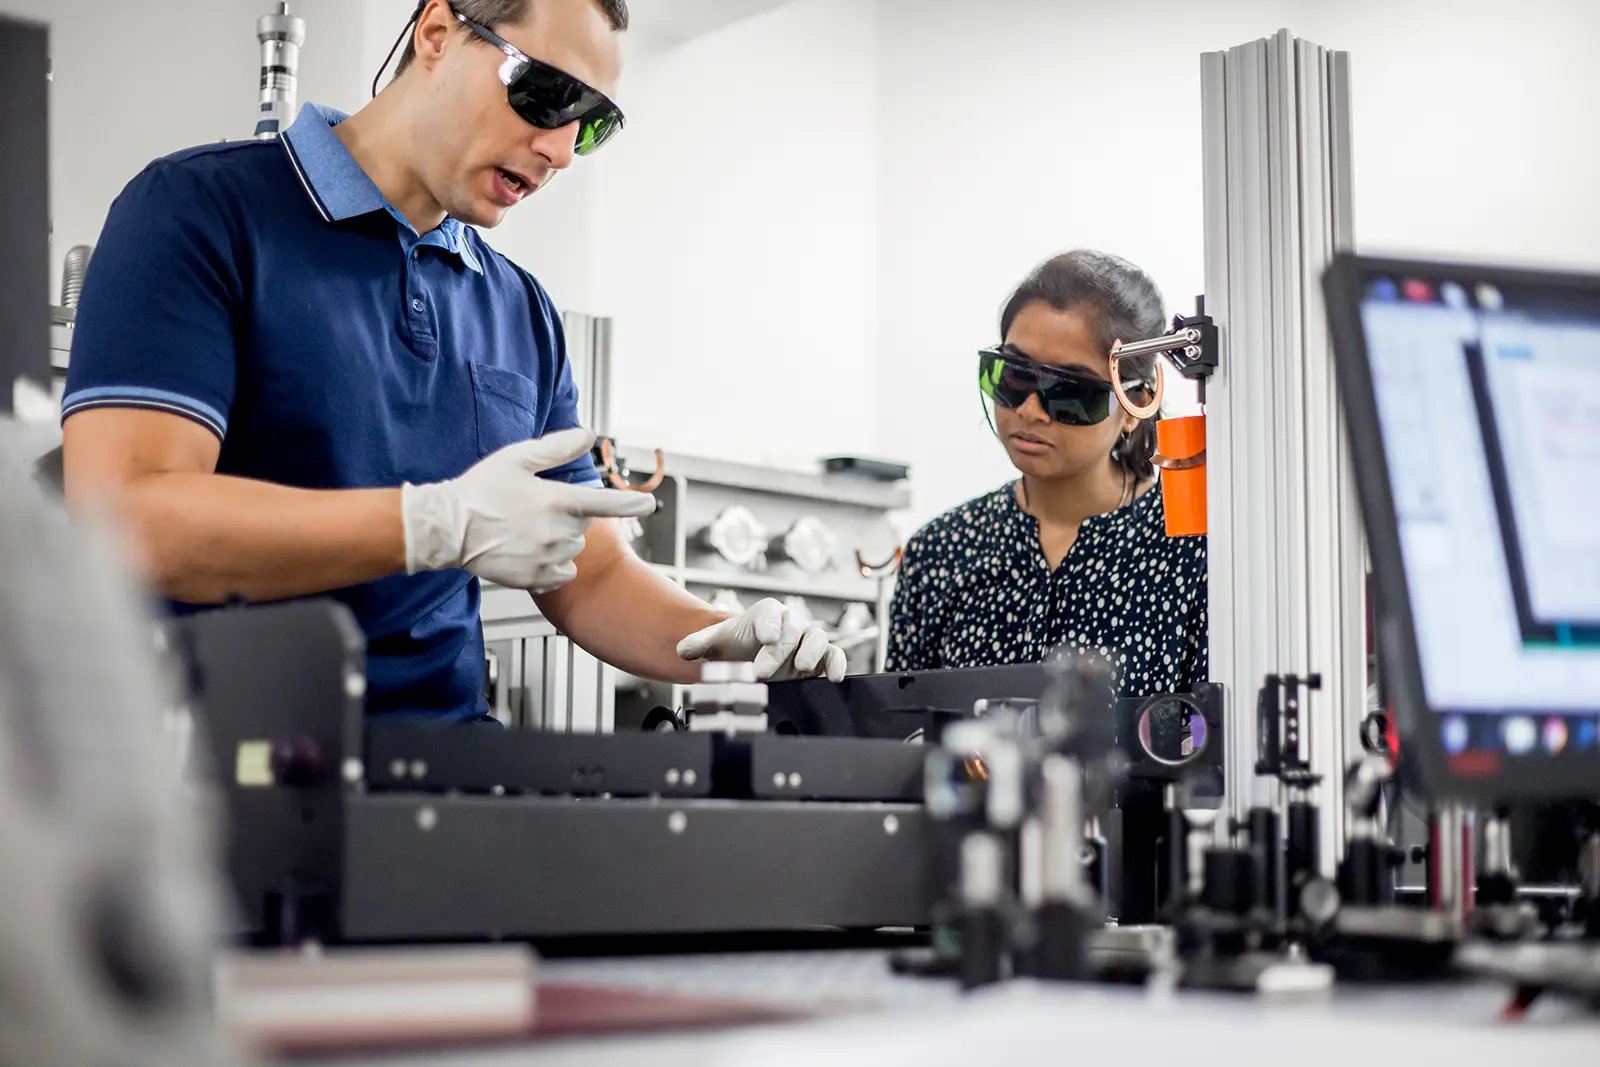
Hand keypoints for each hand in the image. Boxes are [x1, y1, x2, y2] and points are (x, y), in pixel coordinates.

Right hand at [402, 428, 656, 591]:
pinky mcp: (536, 580)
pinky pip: (562, 574)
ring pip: (572, 550)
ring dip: (559, 541)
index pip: (606, 502)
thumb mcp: (517, 458)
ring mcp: (547, 559)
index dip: (631, 503)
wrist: (446, 529)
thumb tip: (588, 434)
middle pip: (583, 525)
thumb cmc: (479, 490)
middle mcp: (557, 533)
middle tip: (534, 509)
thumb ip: (557, 448)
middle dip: (567, 516)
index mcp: (557, 501)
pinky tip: (529, 553)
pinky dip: (553, 566)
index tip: (650, 504)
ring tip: (526, 531)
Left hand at [676, 598, 846, 681]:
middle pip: (791, 629)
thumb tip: (682, 651)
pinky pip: (835, 656)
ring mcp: (808, 640)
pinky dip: (838, 664)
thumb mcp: (717, 644)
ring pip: (817, 638)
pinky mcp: (822, 658)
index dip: (768, 624)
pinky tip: (834, 679)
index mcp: (766, 613)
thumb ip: (699, 645)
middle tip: (762, 672)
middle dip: (778, 650)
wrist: (754, 657)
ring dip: (811, 652)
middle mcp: (791, 623)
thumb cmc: (738, 645)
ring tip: (802, 669)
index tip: (764, 637)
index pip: (769, 614)